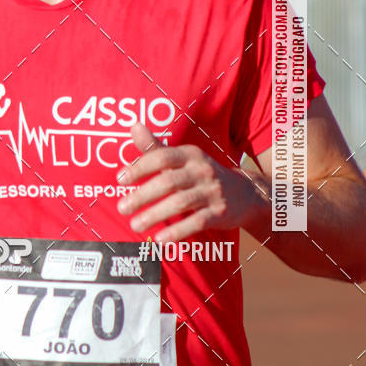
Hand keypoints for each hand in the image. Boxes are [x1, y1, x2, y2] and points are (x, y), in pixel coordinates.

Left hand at [116, 123, 259, 241]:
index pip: (162, 157)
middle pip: (168, 181)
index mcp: (190, 154)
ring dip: (155, 215)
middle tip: (122, 208)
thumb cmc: (201, 175)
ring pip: (181, 203)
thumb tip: (133, 126)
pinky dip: (177, 231)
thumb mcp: (183, 158)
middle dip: (143, 196)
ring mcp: (212, 191)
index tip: (120, 180)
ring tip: (135, 226)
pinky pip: (197, 222)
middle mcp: (202, 170)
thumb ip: (156, 148)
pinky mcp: (220, 212)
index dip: (140, 167)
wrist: (245, 193)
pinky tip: (160, 239)